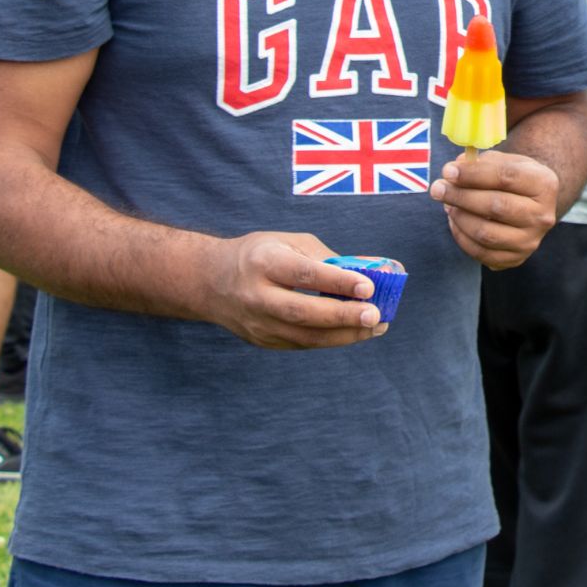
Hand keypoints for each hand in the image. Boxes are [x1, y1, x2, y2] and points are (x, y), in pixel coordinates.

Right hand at [198, 230, 384, 350]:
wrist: (211, 281)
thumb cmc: (261, 254)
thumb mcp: (289, 243)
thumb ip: (327, 258)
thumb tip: (372, 273)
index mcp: (264, 262)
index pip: (304, 274)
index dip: (337, 281)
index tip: (368, 287)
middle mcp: (256, 296)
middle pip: (302, 312)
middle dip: (343, 316)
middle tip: (376, 315)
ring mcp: (257, 324)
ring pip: (304, 336)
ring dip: (344, 334)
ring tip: (375, 327)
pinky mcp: (262, 341)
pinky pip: (302, 344)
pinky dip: (331, 339)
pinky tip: (354, 332)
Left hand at [430, 150, 559, 269]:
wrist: (532, 206)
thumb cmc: (514, 179)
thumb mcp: (505, 162)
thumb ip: (479, 163)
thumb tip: (453, 171)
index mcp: (544, 184)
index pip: (506, 177)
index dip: (473, 174)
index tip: (448, 171)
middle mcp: (542, 215)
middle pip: (496, 206)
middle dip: (461, 196)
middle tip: (438, 188)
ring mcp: (531, 241)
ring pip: (486, 233)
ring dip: (459, 218)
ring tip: (448, 205)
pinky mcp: (517, 259)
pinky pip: (481, 253)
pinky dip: (461, 237)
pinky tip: (455, 221)